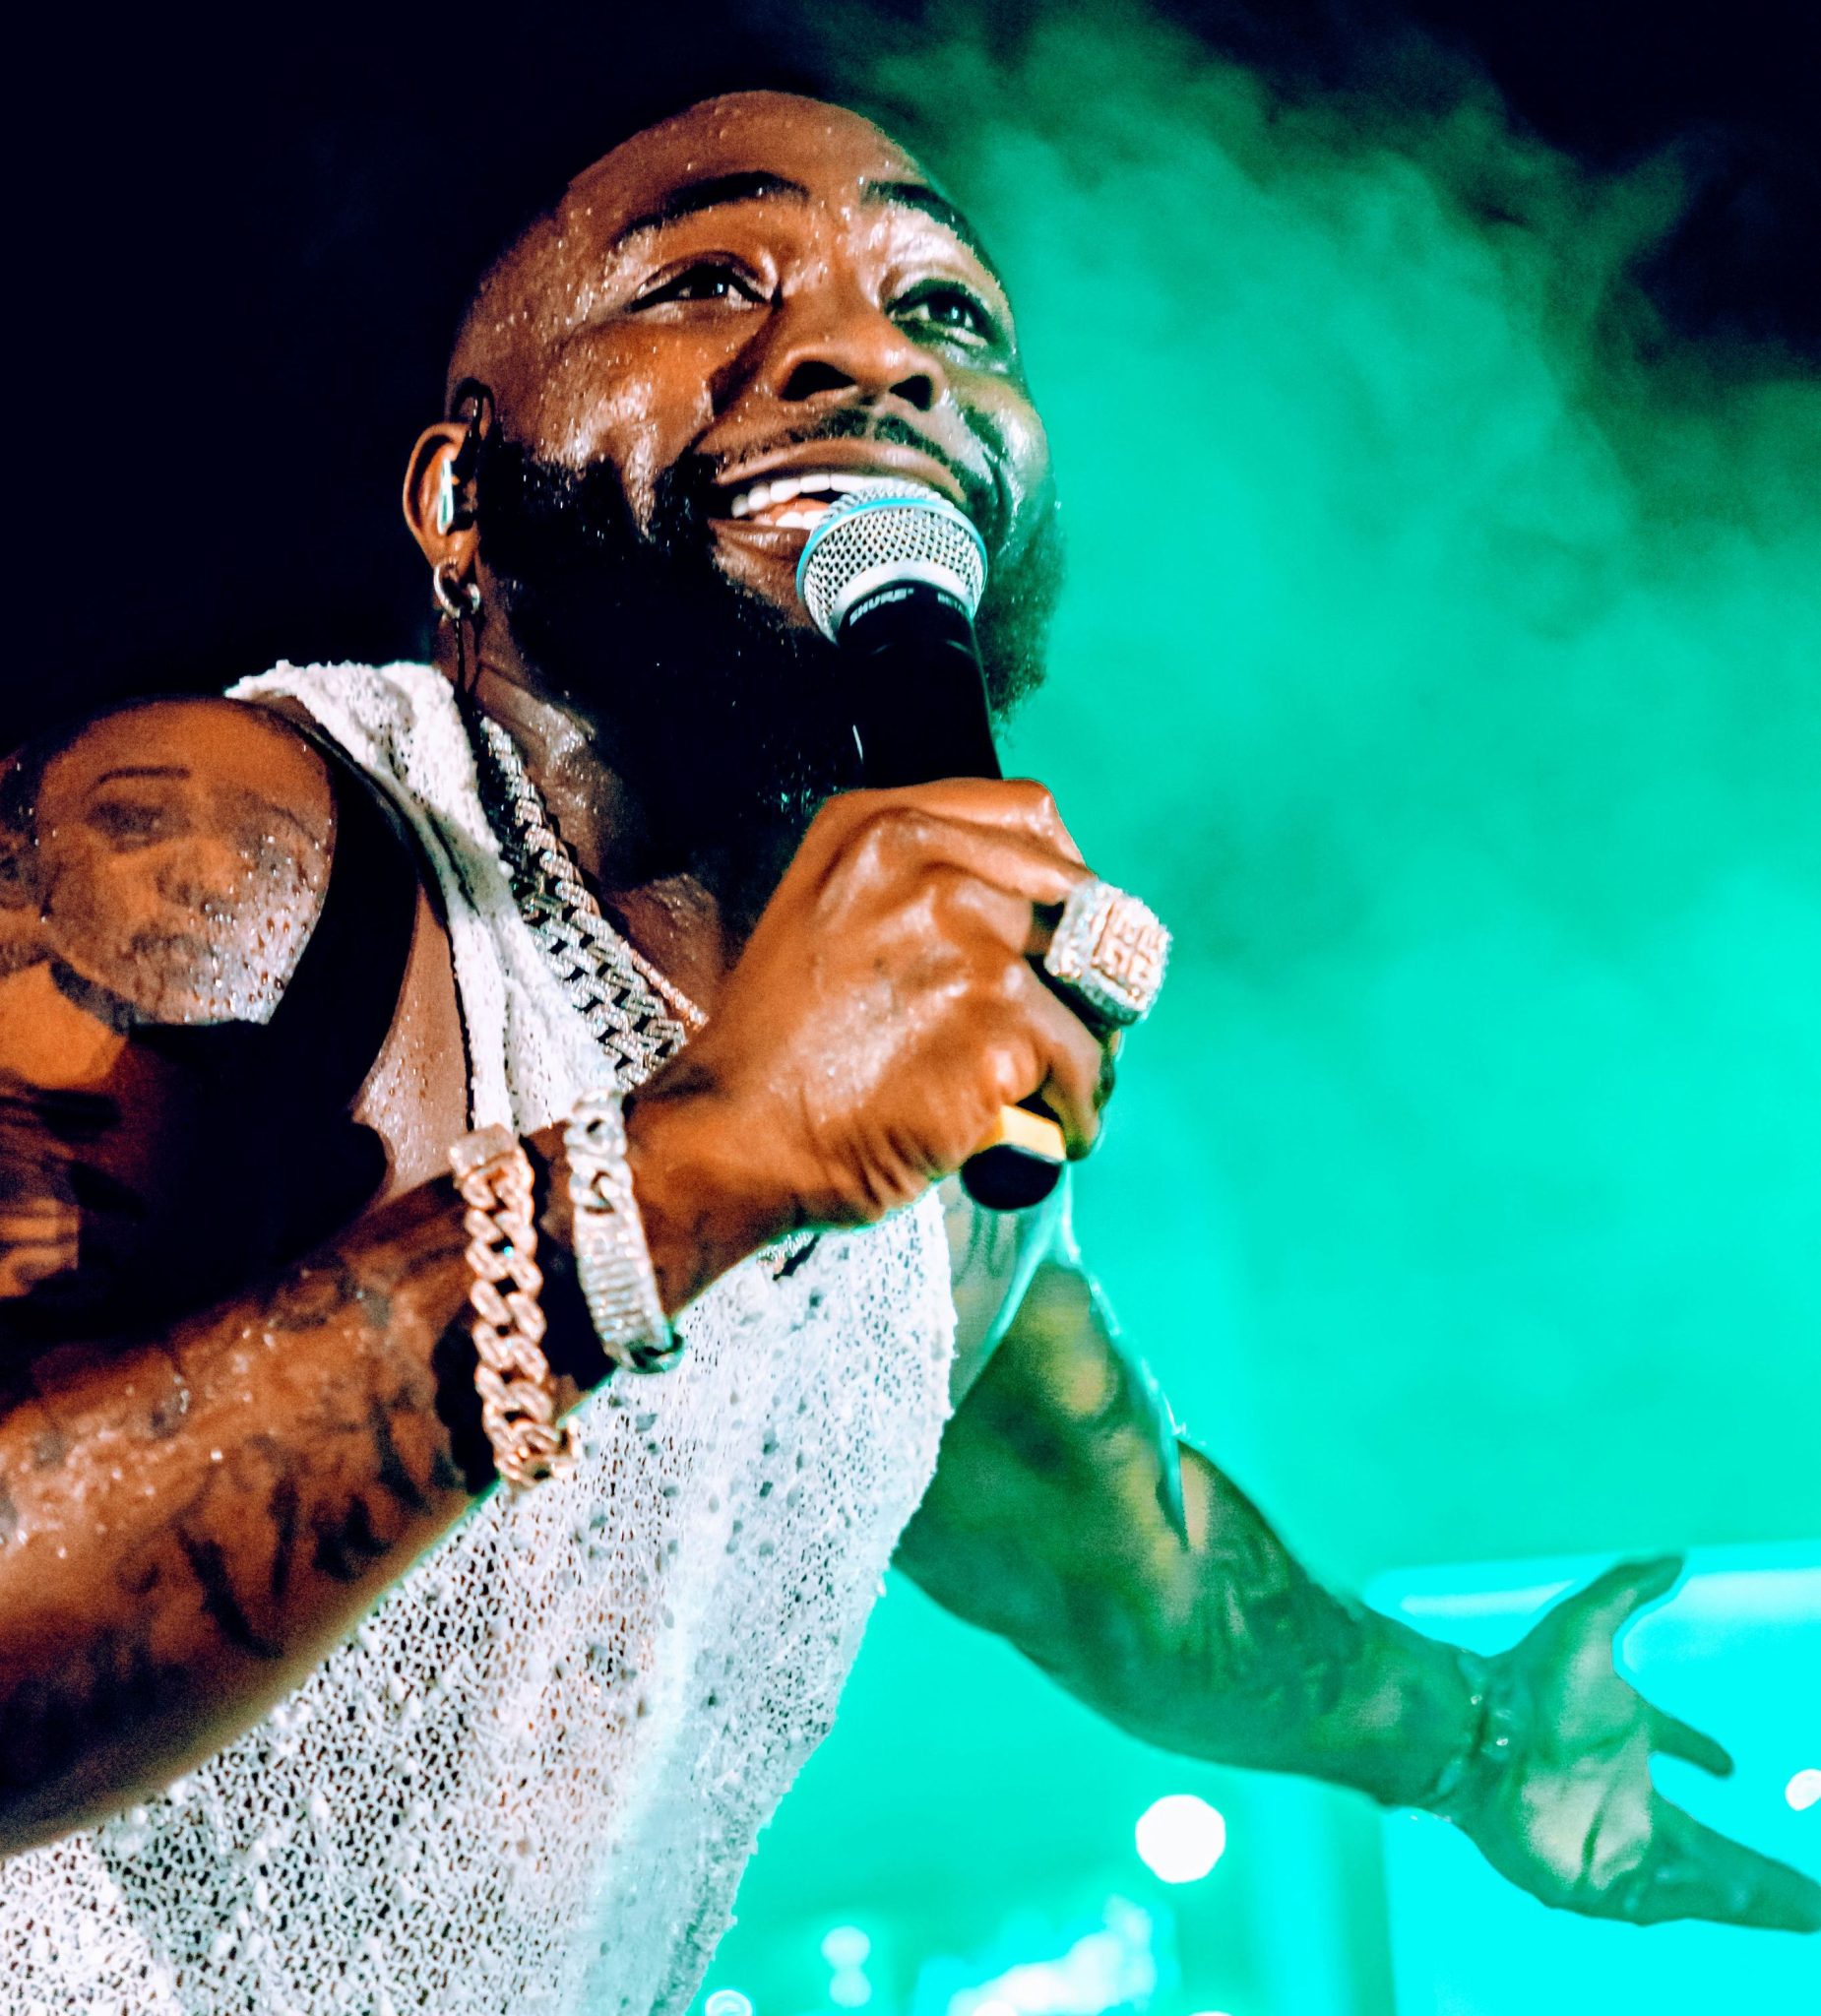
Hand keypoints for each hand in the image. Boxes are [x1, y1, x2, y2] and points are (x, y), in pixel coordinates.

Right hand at [633, 780, 1111, 1240]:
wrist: (736, 1135)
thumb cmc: (782, 1049)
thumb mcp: (825, 914)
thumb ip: (917, 885)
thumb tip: (1042, 913)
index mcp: (880, 826)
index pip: (1030, 813)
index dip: (1067, 879)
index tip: (1068, 933)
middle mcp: (925, 863)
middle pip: (1077, 899)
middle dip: (1091, 971)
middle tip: (1082, 1027)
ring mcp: (965, 939)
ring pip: (1092, 987)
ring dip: (1094, 1048)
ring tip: (1067, 1094)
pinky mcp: (994, 1021)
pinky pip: (1084, 1063)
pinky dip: (1079, 1108)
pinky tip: (1054, 1132)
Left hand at [1448, 1555, 1820, 1930]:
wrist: (1477, 1735)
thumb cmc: (1526, 1680)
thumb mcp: (1584, 1623)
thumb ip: (1629, 1586)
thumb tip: (1677, 1556)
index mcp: (1623, 1736)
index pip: (1674, 1742)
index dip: (1700, 1748)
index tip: (1729, 1763)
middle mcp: (1619, 1791)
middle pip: (1704, 1842)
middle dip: (1756, 1868)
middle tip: (1812, 1893)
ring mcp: (1607, 1838)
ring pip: (1691, 1881)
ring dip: (1745, 1898)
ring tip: (1804, 1912)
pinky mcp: (1588, 1879)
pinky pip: (1656, 1905)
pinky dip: (1699, 1909)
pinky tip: (1737, 1910)